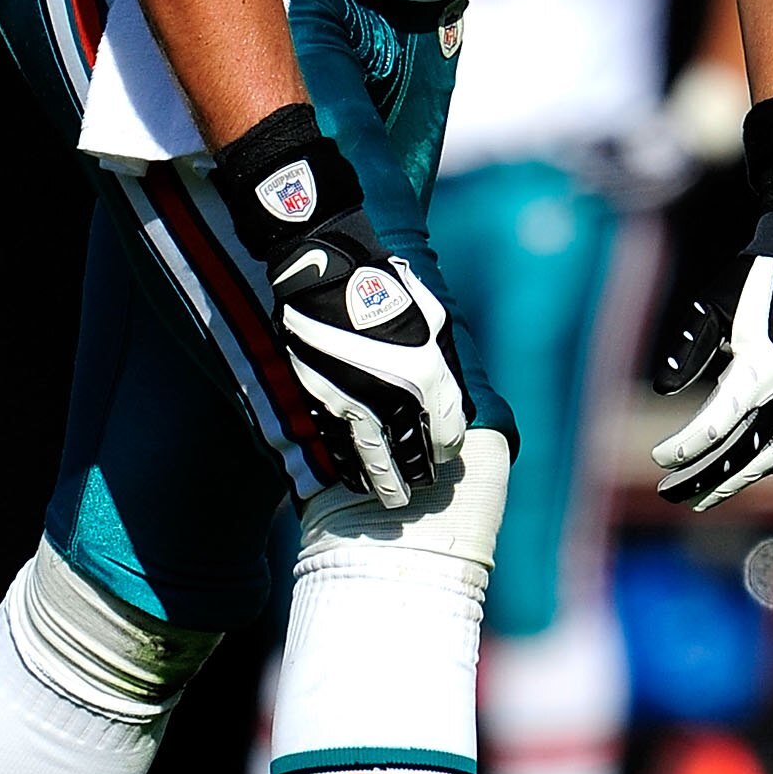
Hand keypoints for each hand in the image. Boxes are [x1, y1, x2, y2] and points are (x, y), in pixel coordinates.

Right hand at [269, 209, 468, 508]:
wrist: (325, 275)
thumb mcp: (433, 320)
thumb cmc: (386, 289)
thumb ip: (444, 364)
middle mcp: (393, 396)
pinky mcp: (321, 401)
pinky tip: (353, 477)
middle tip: (419, 487)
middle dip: (417, 475)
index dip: (447, 449)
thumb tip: (450, 398)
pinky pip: (339, 446)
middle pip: (411, 456)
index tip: (443, 455)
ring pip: (373, 459)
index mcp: (427, 375)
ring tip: (391, 498)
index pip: (446, 435)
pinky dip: (348, 467)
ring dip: (384, 482)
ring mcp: (354, 402)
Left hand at [649, 207, 772, 512]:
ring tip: (701, 499)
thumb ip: (690, 350)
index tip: (658, 457)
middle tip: (668, 494)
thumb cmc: (754, 280)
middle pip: (741, 451)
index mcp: (760, 368)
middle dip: (704, 477)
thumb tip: (663, 390)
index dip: (685, 446)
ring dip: (733, 480)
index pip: (716, 423)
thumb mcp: (713, 307)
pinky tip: (738, 475)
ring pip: (768, 456)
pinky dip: (760, 464)